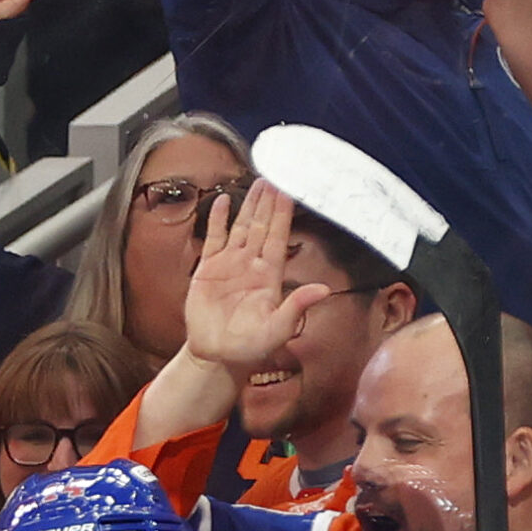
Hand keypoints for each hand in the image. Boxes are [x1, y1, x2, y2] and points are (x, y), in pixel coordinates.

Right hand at [183, 181, 330, 375]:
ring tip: (258, 181)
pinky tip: (224, 201)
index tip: (291, 190)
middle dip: (270, 201)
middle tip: (277, 175)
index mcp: (270, 275)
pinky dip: (219, 219)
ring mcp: (230, 264)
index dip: (284, 213)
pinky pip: (214, 238)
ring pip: (242, 226)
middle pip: (262, 225)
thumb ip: (297, 307)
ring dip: (249, 205)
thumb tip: (323, 290)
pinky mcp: (208, 269)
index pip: (278, 236)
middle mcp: (251, 264)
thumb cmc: (250, 348)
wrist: (216, 356)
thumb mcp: (278, 330)